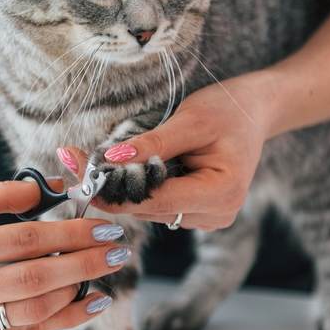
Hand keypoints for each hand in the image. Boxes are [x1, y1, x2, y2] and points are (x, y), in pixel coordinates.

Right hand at [0, 181, 128, 329]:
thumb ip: (0, 194)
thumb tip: (53, 190)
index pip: (26, 239)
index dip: (71, 231)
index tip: (105, 224)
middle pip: (37, 276)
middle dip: (85, 262)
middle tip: (119, 249)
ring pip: (34, 309)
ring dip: (77, 291)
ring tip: (104, 273)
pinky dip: (60, 319)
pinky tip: (86, 304)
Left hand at [61, 75, 270, 229]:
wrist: (256, 112)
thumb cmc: (229, 110)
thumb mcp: (192, 119)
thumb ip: (153, 143)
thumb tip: (112, 159)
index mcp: (220, 194)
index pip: (155, 200)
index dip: (114, 191)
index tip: (78, 173)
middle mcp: (215, 215)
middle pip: (147, 209)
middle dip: (110, 186)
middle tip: (72, 160)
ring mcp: (206, 219)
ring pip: (147, 210)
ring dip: (120, 187)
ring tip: (91, 160)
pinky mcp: (196, 213)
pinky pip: (156, 205)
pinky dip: (136, 187)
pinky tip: (119, 168)